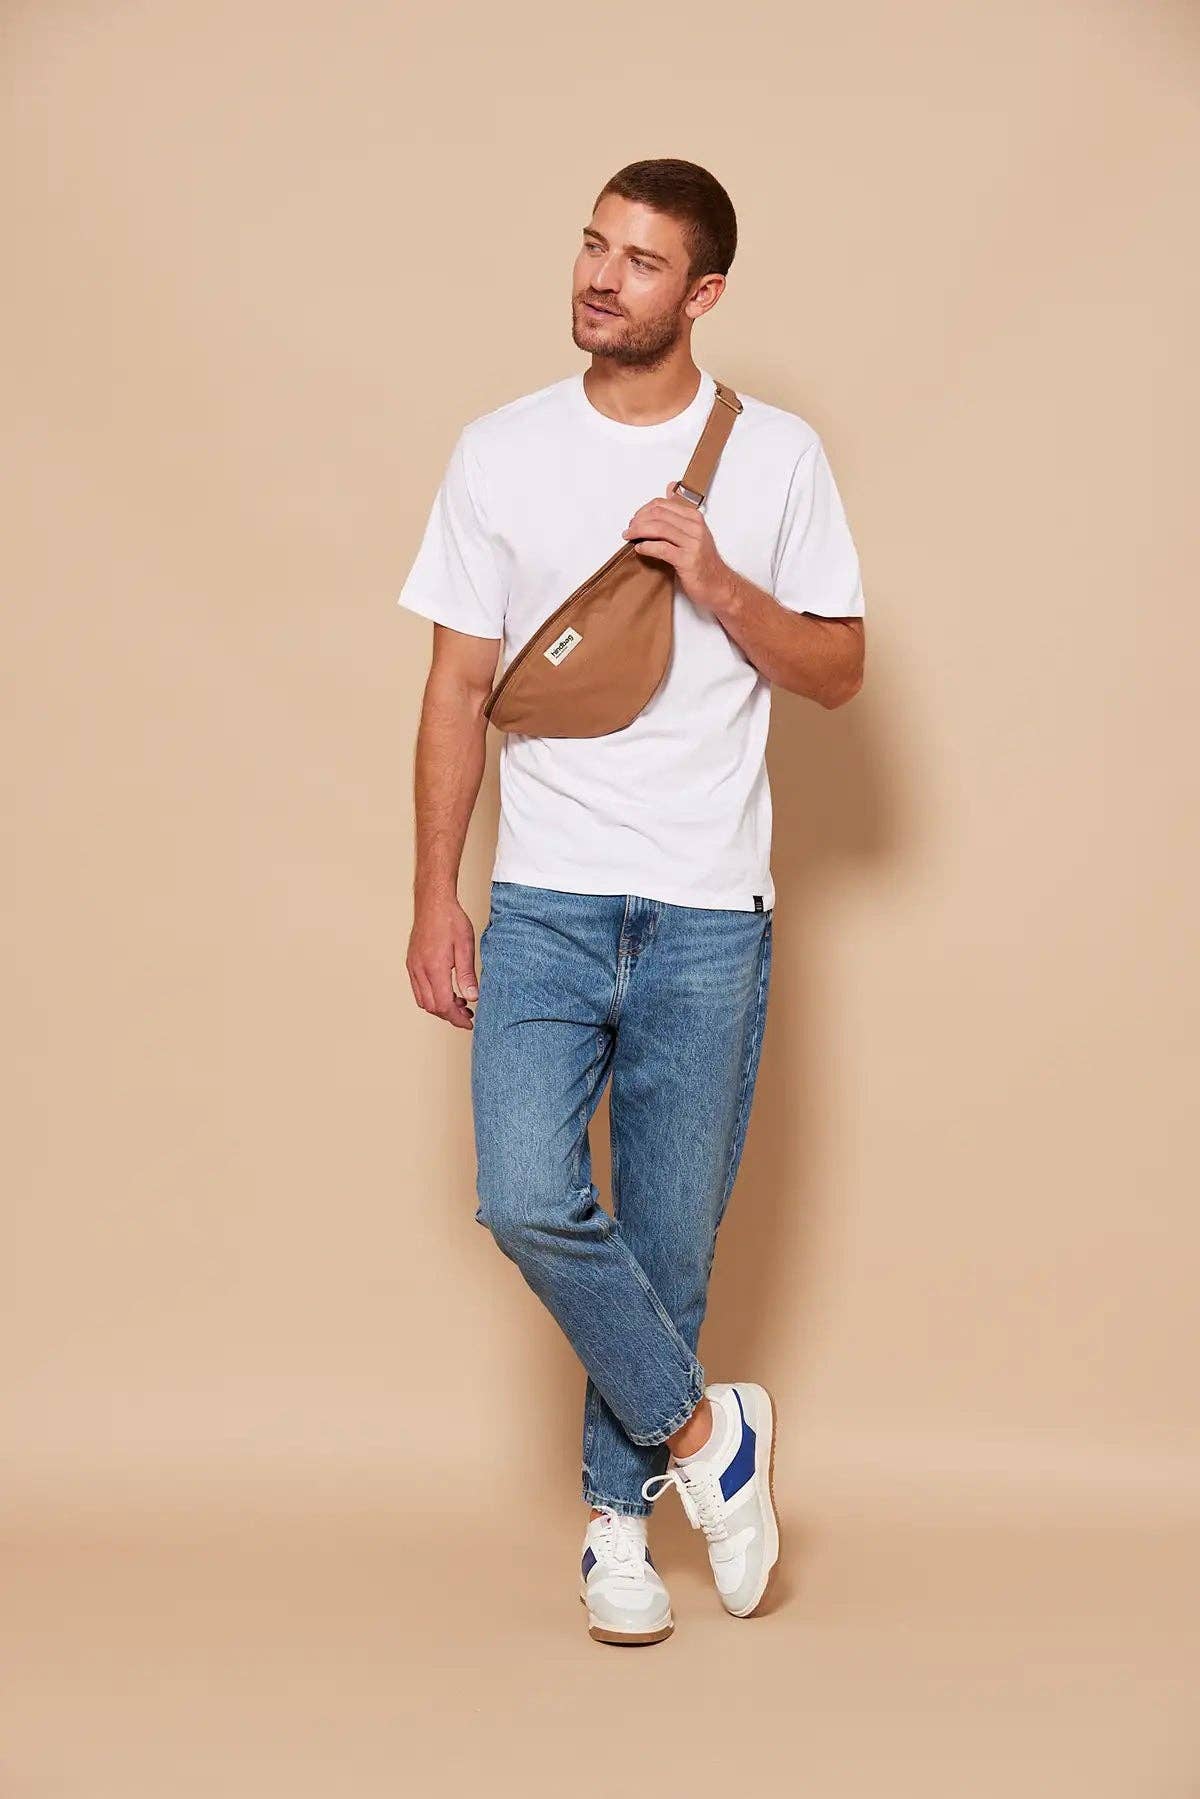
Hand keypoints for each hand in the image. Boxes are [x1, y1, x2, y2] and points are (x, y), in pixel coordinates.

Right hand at [407, 894, 478, 1028]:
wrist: (433, 903)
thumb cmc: (450, 920)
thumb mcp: (466, 947)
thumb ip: (467, 975)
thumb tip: (472, 998)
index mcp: (434, 968)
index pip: (443, 1005)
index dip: (457, 1018)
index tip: (469, 1022)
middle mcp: (420, 970)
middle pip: (431, 1007)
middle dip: (449, 1015)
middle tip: (468, 1015)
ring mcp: (413, 967)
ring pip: (423, 1000)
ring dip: (440, 1007)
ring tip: (459, 1003)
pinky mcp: (412, 963)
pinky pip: (418, 989)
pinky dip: (431, 996)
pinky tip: (446, 990)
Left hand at [622, 481, 734, 612]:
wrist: (718, 585)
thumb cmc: (703, 561)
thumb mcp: (694, 532)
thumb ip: (679, 512)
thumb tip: (669, 487)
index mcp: (695, 518)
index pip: (663, 505)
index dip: (643, 510)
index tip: (635, 520)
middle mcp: (695, 527)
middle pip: (658, 515)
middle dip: (638, 520)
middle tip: (629, 529)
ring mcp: (692, 543)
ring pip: (658, 529)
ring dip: (638, 532)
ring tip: (629, 537)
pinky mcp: (687, 560)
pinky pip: (661, 548)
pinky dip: (646, 547)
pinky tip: (639, 549)